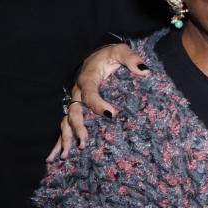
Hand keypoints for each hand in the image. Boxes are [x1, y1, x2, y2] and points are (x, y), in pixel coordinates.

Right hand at [46, 43, 145, 160]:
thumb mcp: (121, 51)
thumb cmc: (110, 54)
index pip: (90, 94)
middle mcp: (78, 91)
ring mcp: (76, 100)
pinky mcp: (78, 106)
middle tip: (84, 143)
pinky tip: (62, 153)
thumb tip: (144, 71)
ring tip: (66, 155)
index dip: (98, 105)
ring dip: (65, 138)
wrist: (98, 55)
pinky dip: (63, 138)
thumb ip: (131, 59)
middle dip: (77, 128)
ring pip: (66, 121)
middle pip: (74, 112)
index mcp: (87, 79)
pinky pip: (68, 123)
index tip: (111, 115)